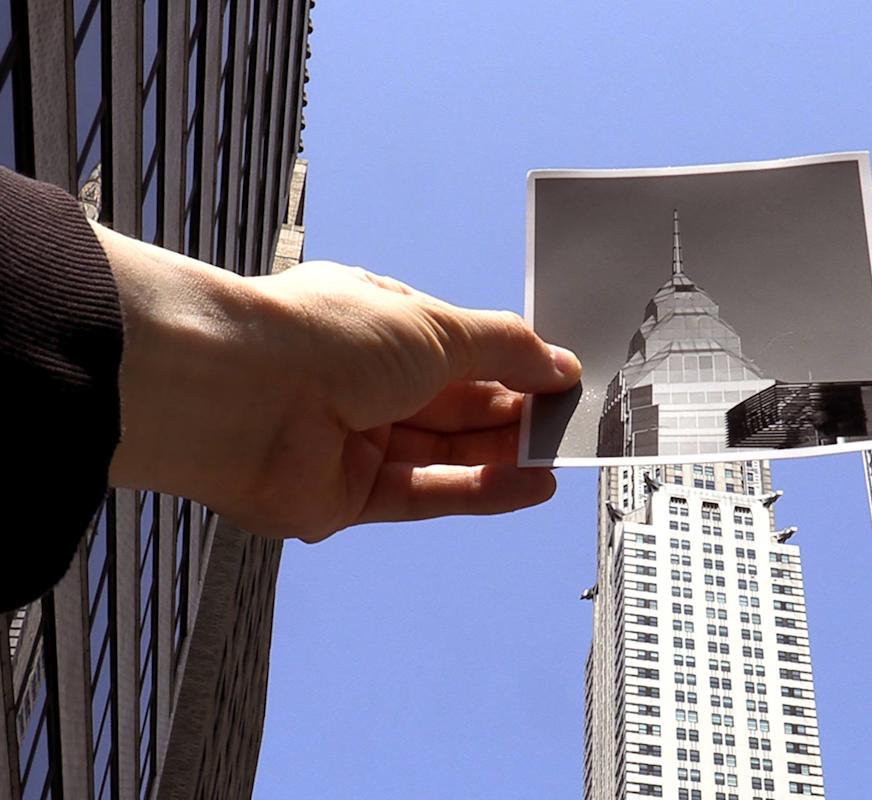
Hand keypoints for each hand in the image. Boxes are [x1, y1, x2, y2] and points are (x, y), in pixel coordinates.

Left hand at [95, 225, 580, 541]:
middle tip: (568, 420)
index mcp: (377, 328)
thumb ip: (505, 349)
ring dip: (504, 454)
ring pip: (445, 453)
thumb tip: (558, 363)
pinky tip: (531, 485)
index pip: (458, 350)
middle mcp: (363, 384)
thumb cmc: (325, 337)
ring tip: (559, 454)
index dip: (510, 364)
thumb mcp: (438, 327)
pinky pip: (427, 495)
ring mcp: (354, 442)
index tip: (558, 377)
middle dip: (514, 412)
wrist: (238, 392)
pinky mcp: (348, 498)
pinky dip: (481, 491)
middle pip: (456, 406)